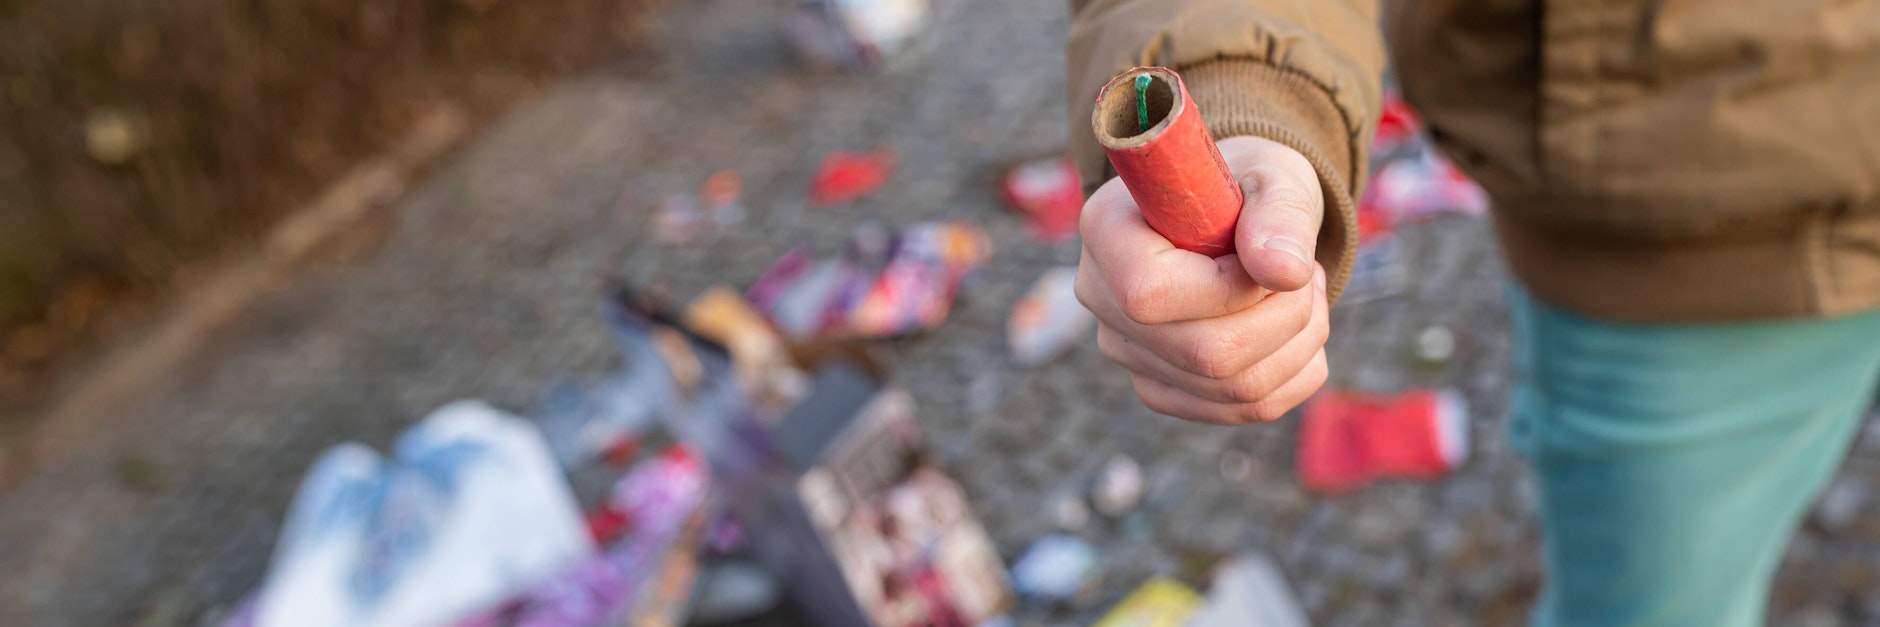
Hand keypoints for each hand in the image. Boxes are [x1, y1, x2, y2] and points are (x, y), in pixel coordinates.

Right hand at [1075, 136, 1329, 424]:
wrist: (1230, 213)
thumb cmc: (1246, 186)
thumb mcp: (1273, 177)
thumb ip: (1281, 215)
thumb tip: (1286, 272)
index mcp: (1107, 229)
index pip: (1150, 293)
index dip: (1230, 289)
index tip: (1269, 257)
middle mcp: (1101, 297)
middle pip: (1204, 355)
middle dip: (1284, 317)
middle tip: (1305, 272)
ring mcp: (1126, 352)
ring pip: (1232, 389)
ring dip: (1299, 343)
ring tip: (1303, 291)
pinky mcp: (1159, 388)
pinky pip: (1242, 409)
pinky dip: (1293, 373)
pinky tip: (1295, 329)